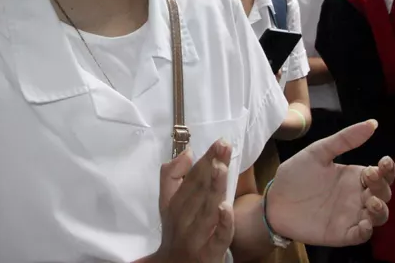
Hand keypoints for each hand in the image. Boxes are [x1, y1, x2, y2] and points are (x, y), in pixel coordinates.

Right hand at [152, 141, 233, 262]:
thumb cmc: (176, 229)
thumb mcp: (167, 203)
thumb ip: (172, 175)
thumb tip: (187, 152)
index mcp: (173, 204)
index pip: (188, 178)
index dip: (204, 160)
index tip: (219, 142)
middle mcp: (182, 219)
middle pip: (198, 191)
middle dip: (212, 167)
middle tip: (224, 146)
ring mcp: (196, 237)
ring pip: (207, 211)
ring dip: (214, 188)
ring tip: (222, 167)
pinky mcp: (210, 254)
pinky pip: (218, 238)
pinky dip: (222, 224)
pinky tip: (227, 208)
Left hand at [267, 120, 394, 246]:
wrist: (274, 200)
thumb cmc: (296, 175)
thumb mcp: (318, 152)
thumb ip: (345, 139)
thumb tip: (372, 123)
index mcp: (354, 176)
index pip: (381, 173)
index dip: (388, 169)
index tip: (383, 162)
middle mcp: (357, 197)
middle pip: (383, 194)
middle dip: (383, 186)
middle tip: (369, 176)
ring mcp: (351, 216)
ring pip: (378, 216)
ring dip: (381, 210)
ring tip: (373, 202)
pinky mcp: (341, 233)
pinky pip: (361, 235)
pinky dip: (366, 231)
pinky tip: (364, 223)